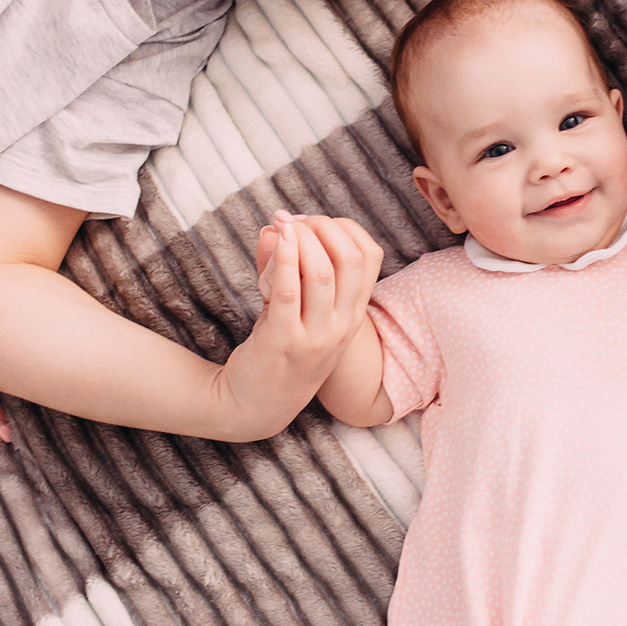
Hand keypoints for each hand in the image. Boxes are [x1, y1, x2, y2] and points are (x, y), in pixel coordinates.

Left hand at [226, 211, 383, 437]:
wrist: (256, 404)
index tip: (312, 221)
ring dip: (302, 238)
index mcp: (353, 315)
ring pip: (322, 272)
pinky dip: (284, 259)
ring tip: (282, 225)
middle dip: (324, 227)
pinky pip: (289, 291)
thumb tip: (276, 227)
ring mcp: (316, 336)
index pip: (370, 256)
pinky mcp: (284, 341)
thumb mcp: (295, 307)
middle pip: (351, 259)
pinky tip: (275, 238)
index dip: (344, 228)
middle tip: (295, 221)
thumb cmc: (279, 349)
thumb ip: (287, 266)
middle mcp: (342, 326)